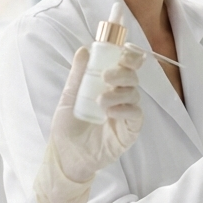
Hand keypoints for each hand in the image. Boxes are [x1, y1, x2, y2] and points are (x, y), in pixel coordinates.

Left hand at [33, 46, 143, 202]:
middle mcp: (120, 95)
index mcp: (107, 84)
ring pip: (134, 93)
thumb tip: (84, 49)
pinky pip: (135, 113)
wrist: (66, 154)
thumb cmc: (68, 125)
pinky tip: (109, 112)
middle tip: (107, 76)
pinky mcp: (130, 129)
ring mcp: (126, 111)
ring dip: (118, 92)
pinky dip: (124, 109)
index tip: (123, 48)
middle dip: (123, 71)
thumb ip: (79, 73)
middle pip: (132, 75)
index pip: (125, 63)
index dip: (128, 54)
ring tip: (100, 101)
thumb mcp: (70, 96)